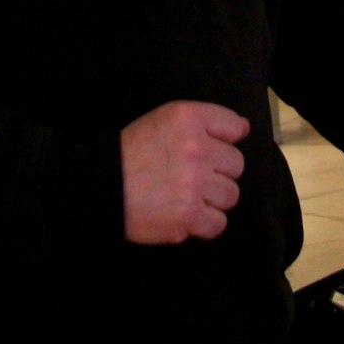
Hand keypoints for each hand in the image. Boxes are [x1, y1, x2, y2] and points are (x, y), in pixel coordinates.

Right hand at [120, 101, 249, 243]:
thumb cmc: (131, 152)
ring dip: (212, 199)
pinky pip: (219, 224)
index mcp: (189, 118)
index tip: (211, 149)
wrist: (100, 187)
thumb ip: (203, 121)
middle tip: (193, 176)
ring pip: (231, 195)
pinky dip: (204, 224)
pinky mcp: (190, 215)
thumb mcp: (164, 119)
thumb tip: (243, 131)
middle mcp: (197, 149)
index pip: (235, 127)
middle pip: (236, 164)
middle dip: (218, 172)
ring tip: (188, 197)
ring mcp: (195, 184)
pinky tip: (186, 216)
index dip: (225, 140)